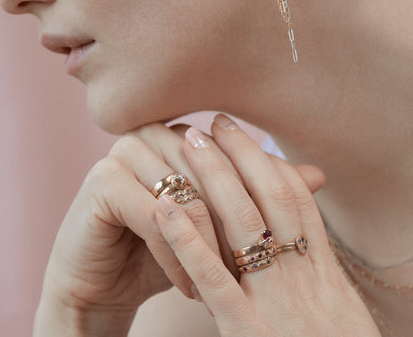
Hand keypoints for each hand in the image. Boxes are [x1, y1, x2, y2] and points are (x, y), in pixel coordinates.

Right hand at [34, 119, 324, 335]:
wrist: (105, 278)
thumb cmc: (167, 245)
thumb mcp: (218, 221)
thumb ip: (263, 194)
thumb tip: (319, 175)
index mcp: (179, 134)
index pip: (230, 154)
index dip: (254, 198)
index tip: (274, 239)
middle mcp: (150, 135)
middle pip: (209, 172)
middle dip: (232, 225)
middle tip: (253, 268)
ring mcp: (122, 154)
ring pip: (185, 193)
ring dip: (206, 245)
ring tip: (223, 285)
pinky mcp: (101, 183)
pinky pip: (154, 215)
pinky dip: (175, 254)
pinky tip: (189, 286)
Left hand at [155, 114, 381, 336]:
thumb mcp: (337, 309)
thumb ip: (316, 268)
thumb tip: (298, 229)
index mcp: (326, 272)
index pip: (297, 200)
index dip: (269, 161)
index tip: (244, 136)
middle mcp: (305, 276)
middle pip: (271, 198)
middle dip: (242, 155)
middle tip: (213, 122)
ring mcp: (276, 301)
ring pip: (243, 223)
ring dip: (214, 178)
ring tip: (189, 142)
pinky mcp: (247, 331)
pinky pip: (214, 276)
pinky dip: (188, 237)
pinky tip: (165, 206)